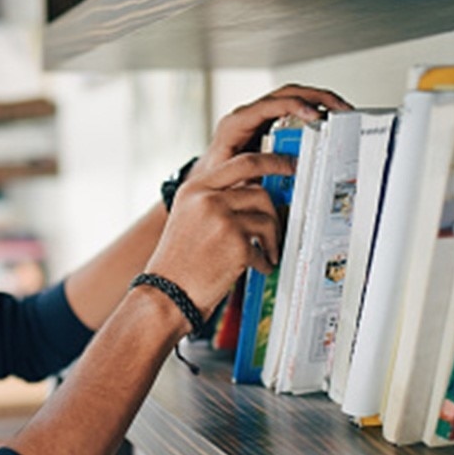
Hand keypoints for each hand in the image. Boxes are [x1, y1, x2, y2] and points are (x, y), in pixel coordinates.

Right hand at [146, 85, 350, 317]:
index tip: (287, 164)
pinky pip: (265, 247)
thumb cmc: (178, 261)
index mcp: (194, 189)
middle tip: (280, 221)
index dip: (271, 161)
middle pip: (260, 190)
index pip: (241, 162)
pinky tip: (257, 267)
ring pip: (267, 218)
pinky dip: (265, 260)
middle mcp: (207, 199)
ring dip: (272, 239)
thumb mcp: (188, 217)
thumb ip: (216, 198)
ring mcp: (222, 220)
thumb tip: (255, 192)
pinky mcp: (235, 244)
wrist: (166, 293)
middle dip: (275, 209)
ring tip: (265, 253)